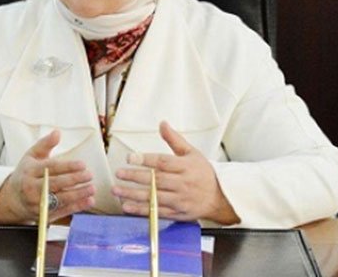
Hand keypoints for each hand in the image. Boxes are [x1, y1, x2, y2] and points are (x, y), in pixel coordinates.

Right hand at [0, 129, 95, 223]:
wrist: (13, 199)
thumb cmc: (26, 174)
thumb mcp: (31, 156)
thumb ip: (45, 144)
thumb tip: (57, 132)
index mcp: (29, 172)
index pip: (51, 168)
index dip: (67, 167)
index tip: (83, 164)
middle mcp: (31, 188)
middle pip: (56, 184)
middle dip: (74, 180)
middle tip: (89, 175)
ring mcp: (37, 203)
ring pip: (60, 199)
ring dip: (78, 195)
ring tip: (92, 188)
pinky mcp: (43, 216)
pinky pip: (63, 211)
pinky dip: (77, 207)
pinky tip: (89, 200)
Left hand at [111, 121, 239, 224]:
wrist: (220, 198)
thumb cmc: (204, 174)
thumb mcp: (192, 153)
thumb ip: (174, 139)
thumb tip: (162, 124)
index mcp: (186, 167)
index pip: (163, 162)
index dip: (145, 160)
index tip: (130, 157)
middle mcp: (183, 184)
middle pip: (156, 180)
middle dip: (135, 177)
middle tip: (119, 173)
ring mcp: (180, 200)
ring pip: (154, 197)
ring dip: (133, 194)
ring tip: (117, 190)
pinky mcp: (177, 213)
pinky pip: (157, 212)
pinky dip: (141, 210)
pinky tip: (127, 206)